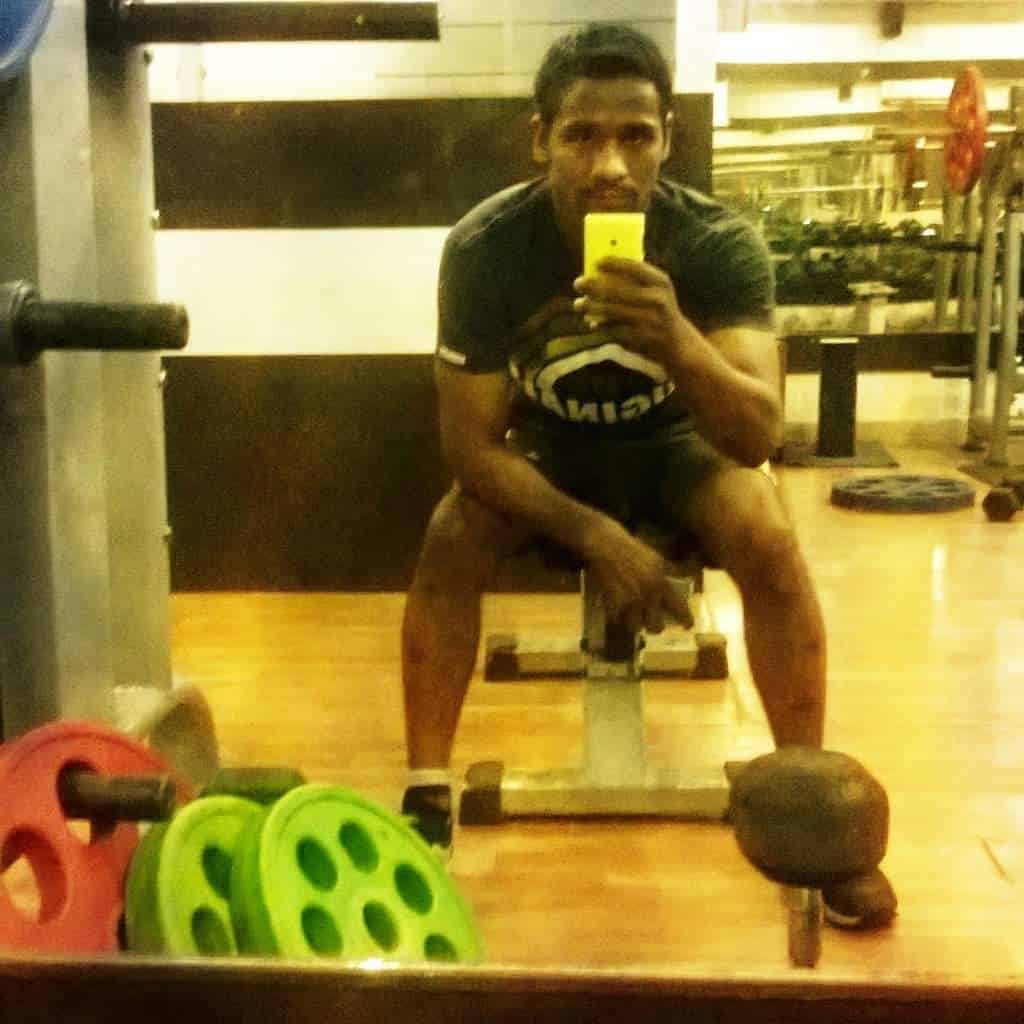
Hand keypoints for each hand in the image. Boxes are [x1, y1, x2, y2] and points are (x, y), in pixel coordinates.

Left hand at [572, 256, 693, 365]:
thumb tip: (600, 269)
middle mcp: (657, 299)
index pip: (634, 267)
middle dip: (593, 286)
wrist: (679, 344)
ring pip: (612, 311)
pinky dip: (600, 326)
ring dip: (591, 307)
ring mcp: (649, 320)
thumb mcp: (658, 292)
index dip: (613, 263)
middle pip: (617, 290)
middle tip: (577, 283)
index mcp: (661, 282)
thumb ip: (637, 280)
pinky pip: (613, 329)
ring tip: (578, 304)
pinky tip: (592, 323)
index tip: (596, 262)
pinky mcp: (640, 338)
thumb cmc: (661, 312)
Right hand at [582, 519, 692, 633]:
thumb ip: (668, 572)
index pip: (679, 608)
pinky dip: (616, 615)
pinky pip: (616, 618)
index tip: (687, 626)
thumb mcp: (655, 558)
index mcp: (661, 583)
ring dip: (634, 623)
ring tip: (632, 617)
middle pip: (655, 627)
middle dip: (655, 627)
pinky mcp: (612, 603)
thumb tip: (679, 580)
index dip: (686, 620)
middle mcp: (647, 596)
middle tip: (652, 622)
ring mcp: (629, 601)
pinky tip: (616, 607)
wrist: (604, 544)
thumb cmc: (630, 547)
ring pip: (634, 627)